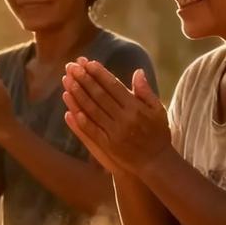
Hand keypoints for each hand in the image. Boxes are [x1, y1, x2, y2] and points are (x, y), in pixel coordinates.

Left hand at [62, 59, 170, 174]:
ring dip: (78, 93)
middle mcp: (124, 119)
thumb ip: (146, 91)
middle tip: (72, 66)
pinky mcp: (108, 145)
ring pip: (92, 109)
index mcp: (136, 108)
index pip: (114, 86)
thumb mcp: (158, 110)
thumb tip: (137, 71)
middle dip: (84, 79)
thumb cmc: (158, 133)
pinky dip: (80, 117)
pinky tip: (70, 105)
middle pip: (100, 95)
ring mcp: (115, 133)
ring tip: (67, 79)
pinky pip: (91, 129)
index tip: (87, 62)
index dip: (99, 73)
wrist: (156, 162)